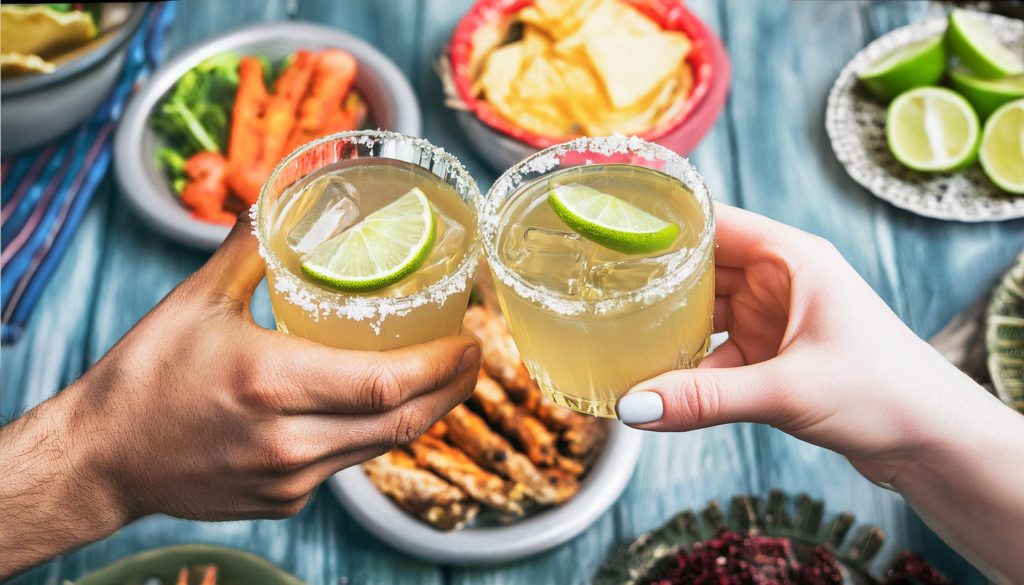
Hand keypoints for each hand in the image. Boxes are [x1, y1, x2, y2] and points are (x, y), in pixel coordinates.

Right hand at [0, 216, 479, 576]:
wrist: (100, 458)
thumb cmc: (144, 376)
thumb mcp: (198, 300)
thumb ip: (253, 244)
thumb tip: (288, 195)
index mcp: (272, 382)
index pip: (388, 384)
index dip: (444, 365)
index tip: (470, 338)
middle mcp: (289, 441)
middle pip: (403, 423)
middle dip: (452, 390)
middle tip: (472, 356)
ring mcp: (290, 480)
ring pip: (382, 447)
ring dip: (419, 411)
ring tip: (438, 374)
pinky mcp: (285, 501)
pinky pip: (348, 464)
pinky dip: (371, 433)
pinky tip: (371, 405)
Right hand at [617, 203, 1006, 483]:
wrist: (933, 442)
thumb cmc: (885, 392)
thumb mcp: (787, 391)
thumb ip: (706, 398)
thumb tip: (633, 407)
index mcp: (792, 258)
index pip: (714, 222)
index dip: (663, 222)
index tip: (610, 228)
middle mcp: (781, 280)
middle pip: (702, 268)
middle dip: (656, 280)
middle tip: (597, 287)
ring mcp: (776, 318)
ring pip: (706, 313)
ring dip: (670, 328)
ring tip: (616, 335)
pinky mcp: (775, 355)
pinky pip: (718, 353)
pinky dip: (690, 368)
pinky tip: (659, 384)